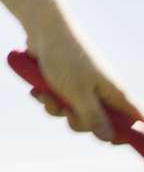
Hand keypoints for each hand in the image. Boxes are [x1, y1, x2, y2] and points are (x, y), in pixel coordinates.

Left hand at [22, 23, 139, 143]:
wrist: (42, 29)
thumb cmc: (64, 60)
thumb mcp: (78, 94)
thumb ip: (93, 117)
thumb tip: (109, 138)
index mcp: (116, 93)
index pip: (135, 120)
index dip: (128, 134)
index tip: (111, 141)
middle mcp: (104, 91)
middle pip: (99, 124)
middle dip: (78, 122)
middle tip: (67, 111)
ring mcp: (85, 87)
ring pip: (75, 113)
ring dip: (57, 108)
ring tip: (46, 94)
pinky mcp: (67, 83)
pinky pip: (60, 102)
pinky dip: (49, 98)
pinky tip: (37, 90)